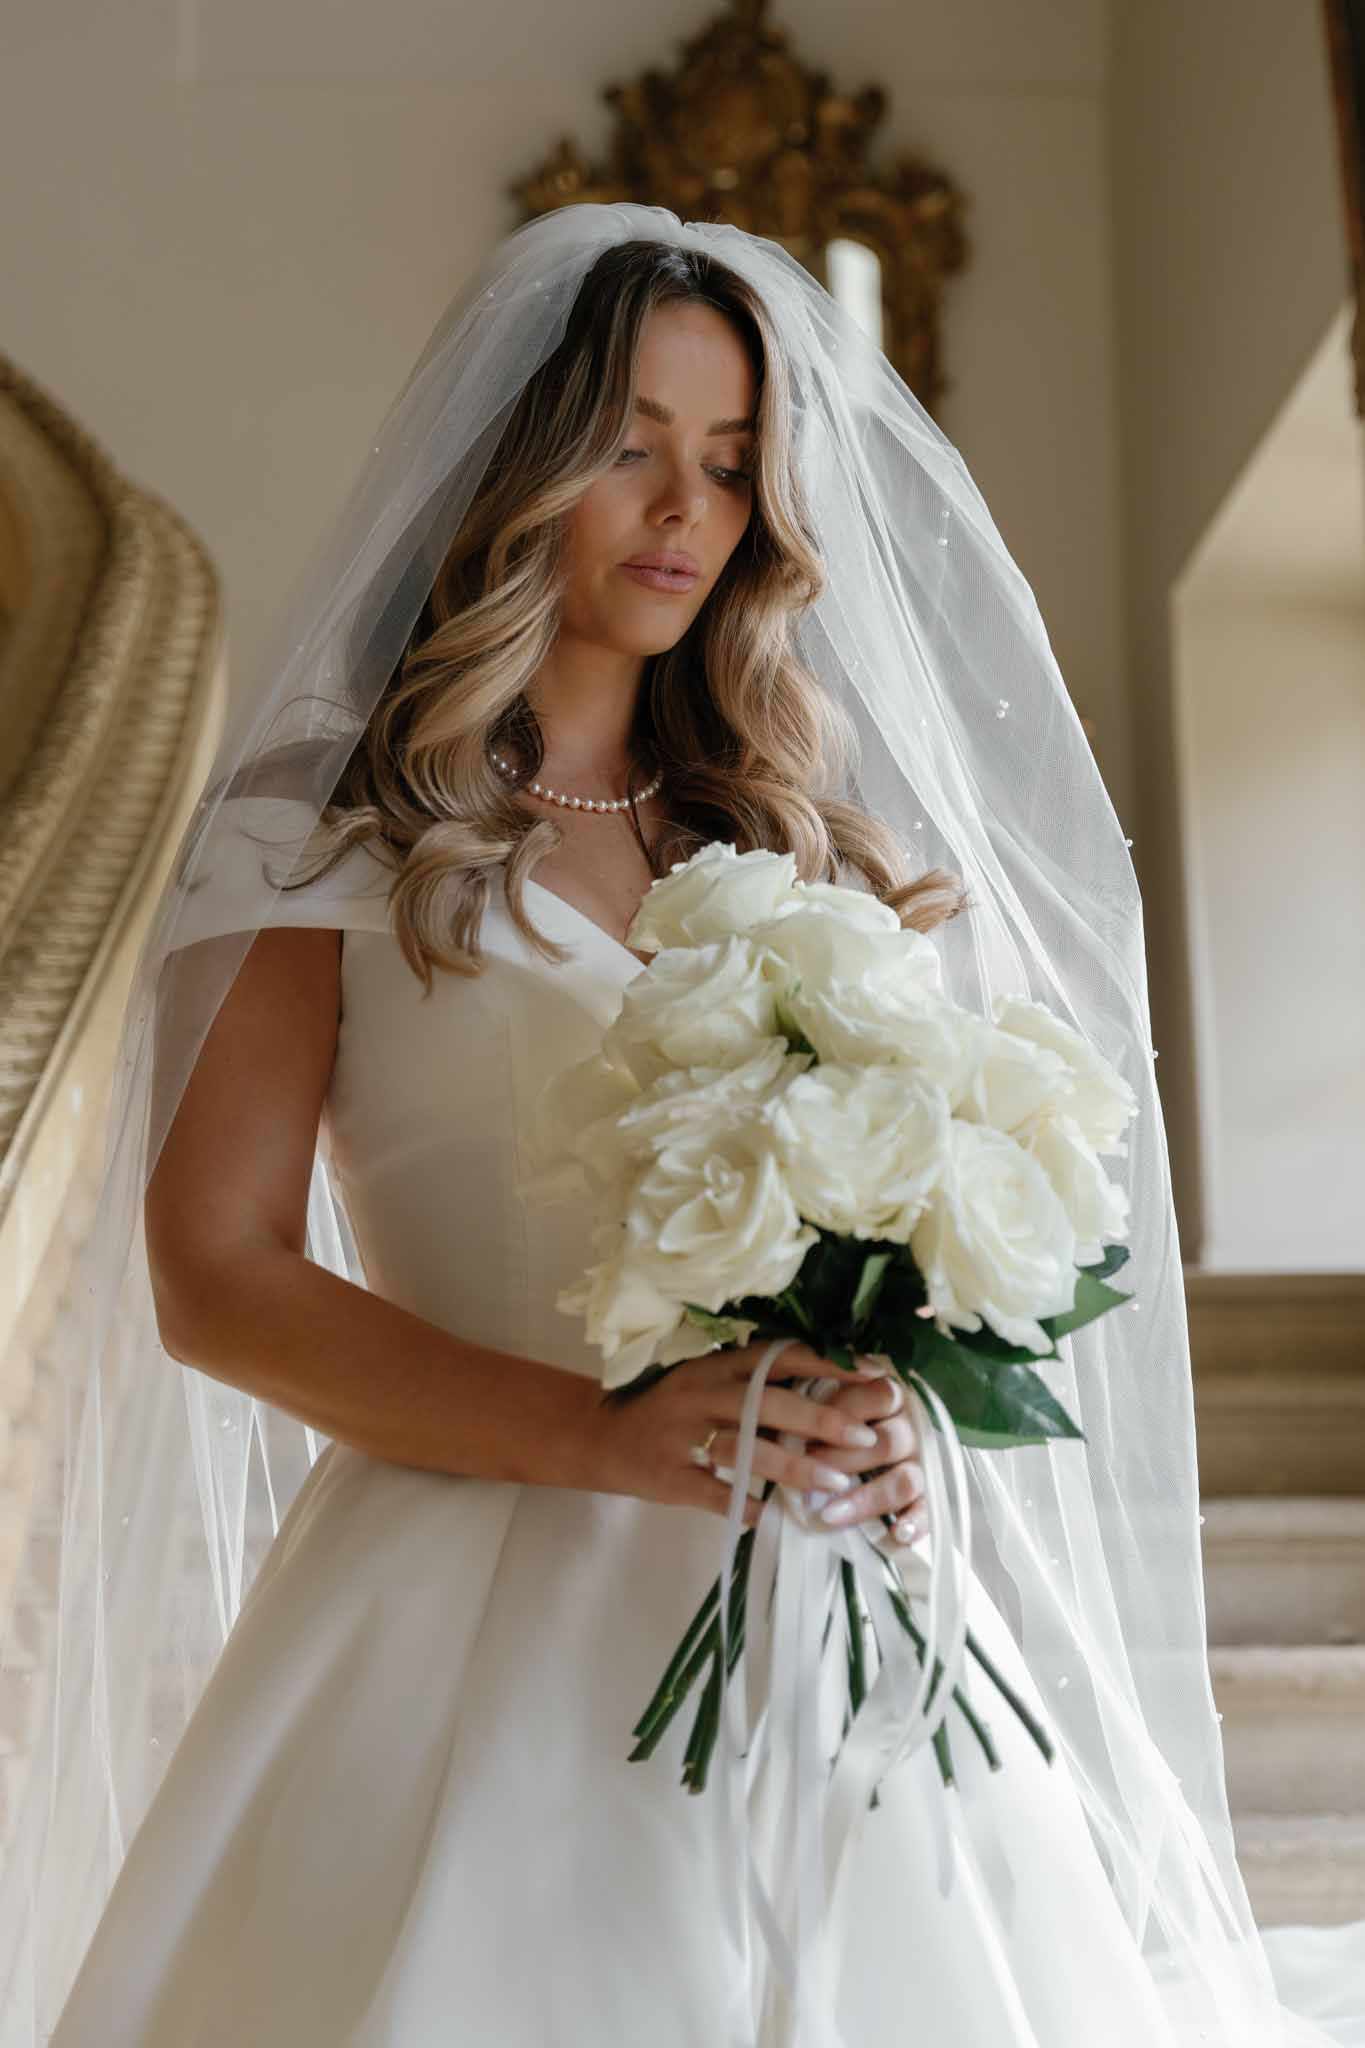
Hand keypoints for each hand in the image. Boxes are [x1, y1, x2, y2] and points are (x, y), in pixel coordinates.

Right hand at [587, 1338, 904, 1529]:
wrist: (602, 1435)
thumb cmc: (671, 1409)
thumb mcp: (708, 1382)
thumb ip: (755, 1384)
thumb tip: (828, 1390)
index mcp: (717, 1367)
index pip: (779, 1357)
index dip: (825, 1364)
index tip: (869, 1374)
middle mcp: (702, 1393)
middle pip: (769, 1403)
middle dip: (822, 1422)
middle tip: (865, 1438)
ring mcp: (683, 1434)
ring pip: (746, 1449)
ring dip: (795, 1469)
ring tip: (835, 1484)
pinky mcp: (668, 1474)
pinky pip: (713, 1492)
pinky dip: (745, 1505)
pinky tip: (774, 1517)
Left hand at [802, 1358, 929, 1550]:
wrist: (865, 1454)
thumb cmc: (831, 1426)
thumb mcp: (825, 1407)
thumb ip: (819, 1408)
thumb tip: (791, 1427)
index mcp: (891, 1399)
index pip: (878, 1397)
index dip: (842, 1413)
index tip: (807, 1429)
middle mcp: (911, 1430)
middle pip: (888, 1442)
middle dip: (843, 1461)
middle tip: (806, 1475)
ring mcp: (921, 1466)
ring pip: (906, 1480)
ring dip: (867, 1499)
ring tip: (829, 1515)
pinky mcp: (927, 1499)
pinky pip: (928, 1512)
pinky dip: (915, 1524)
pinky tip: (896, 1535)